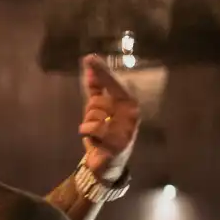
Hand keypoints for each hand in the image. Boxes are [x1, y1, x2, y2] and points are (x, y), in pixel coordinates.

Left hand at [78, 55, 139, 176]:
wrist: (107, 162)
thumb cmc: (104, 131)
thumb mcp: (99, 108)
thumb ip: (96, 88)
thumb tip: (90, 66)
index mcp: (128, 102)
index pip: (113, 83)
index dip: (102, 71)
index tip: (90, 57)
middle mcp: (131, 113)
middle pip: (97, 101)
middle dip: (90, 111)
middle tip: (98, 122)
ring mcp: (127, 128)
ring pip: (93, 115)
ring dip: (88, 124)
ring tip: (98, 133)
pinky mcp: (118, 143)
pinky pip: (93, 129)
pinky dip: (87, 133)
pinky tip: (94, 141)